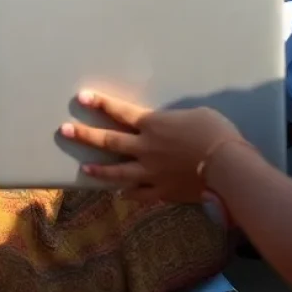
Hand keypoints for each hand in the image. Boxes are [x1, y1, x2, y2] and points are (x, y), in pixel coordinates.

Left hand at [59, 90, 241, 203]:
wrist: (226, 166)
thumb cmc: (215, 132)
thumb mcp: (195, 114)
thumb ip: (176, 120)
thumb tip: (174, 125)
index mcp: (152, 124)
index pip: (120, 112)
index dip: (100, 103)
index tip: (81, 97)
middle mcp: (145, 148)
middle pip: (110, 140)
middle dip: (85, 135)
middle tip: (65, 130)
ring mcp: (151, 172)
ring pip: (118, 171)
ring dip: (99, 169)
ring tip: (84, 168)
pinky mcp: (162, 192)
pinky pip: (140, 194)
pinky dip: (129, 194)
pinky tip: (120, 194)